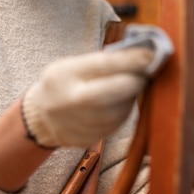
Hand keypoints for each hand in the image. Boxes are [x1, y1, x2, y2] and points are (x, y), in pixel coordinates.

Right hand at [22, 47, 153, 147]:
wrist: (41, 118)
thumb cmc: (63, 83)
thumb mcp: (73, 65)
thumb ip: (103, 60)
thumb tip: (141, 53)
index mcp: (64, 76)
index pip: (104, 66)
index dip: (131, 60)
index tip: (152, 54)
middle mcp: (70, 102)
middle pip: (114, 92)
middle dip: (135, 81)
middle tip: (146, 72)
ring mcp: (79, 124)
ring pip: (119, 110)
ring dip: (131, 97)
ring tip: (130, 85)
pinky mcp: (90, 139)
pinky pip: (116, 123)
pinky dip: (124, 110)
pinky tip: (120, 101)